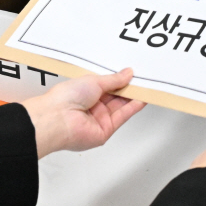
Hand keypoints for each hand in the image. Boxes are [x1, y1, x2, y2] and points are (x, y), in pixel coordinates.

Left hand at [19, 69, 145, 156]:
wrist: (57, 118)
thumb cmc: (66, 97)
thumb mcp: (94, 81)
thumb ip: (114, 80)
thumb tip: (127, 73)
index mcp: (86, 93)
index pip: (109, 86)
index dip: (122, 81)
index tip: (134, 75)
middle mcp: (93, 107)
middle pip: (117, 97)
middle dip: (130, 88)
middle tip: (144, 79)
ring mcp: (99, 120)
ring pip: (122, 107)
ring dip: (134, 97)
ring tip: (147, 86)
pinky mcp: (105, 131)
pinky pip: (122, 117)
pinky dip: (133, 108)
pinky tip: (142, 99)